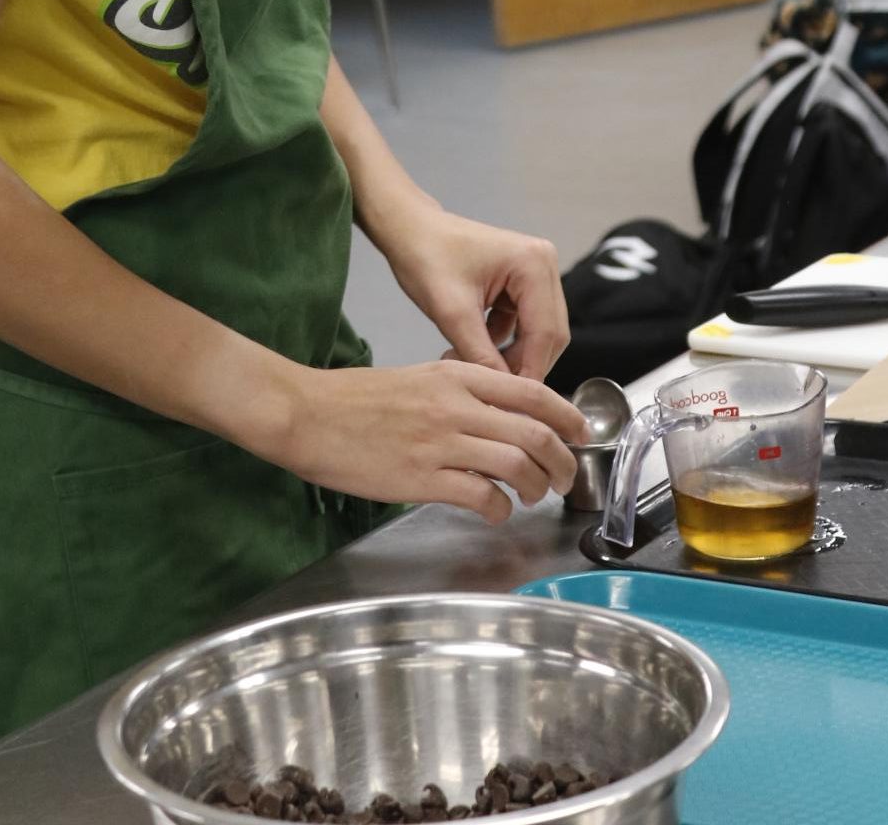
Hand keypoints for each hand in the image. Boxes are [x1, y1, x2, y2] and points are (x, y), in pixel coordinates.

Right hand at [274, 361, 587, 524]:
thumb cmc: (356, 399)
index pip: (531, 392)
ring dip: (536, 486)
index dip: (566, 416)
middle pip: (535, 432)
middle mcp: (455, 405)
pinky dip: (499, 508)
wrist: (308, 414)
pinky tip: (494, 511)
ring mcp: (440, 442)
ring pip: (517, 464)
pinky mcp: (422, 478)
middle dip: (562, 461)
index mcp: (455, 375)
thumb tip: (499, 415)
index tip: (579, 433)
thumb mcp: (418, 379)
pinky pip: (482, 496)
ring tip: (532, 496)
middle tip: (564, 477)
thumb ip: (460, 392)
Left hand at [380, 208, 569, 381]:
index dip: (530, 372)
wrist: (407, 229)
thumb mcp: (452, 312)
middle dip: (520, 366)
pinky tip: (471, 351)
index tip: (509, 404)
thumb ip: (481, 355)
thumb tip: (504, 397)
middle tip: (487, 390)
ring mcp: (535, 273)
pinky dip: (502, 343)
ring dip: (510, 357)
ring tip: (470, 366)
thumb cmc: (425, 258)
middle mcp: (544, 264)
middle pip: (548, 335)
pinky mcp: (521, 283)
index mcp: (533, 264)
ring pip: (537, 333)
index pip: (545, 333)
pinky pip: (523, 325)